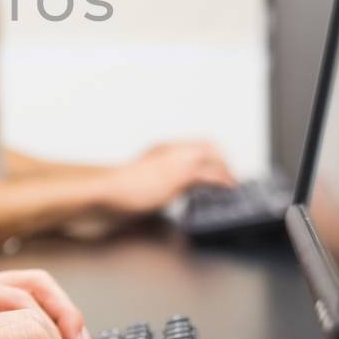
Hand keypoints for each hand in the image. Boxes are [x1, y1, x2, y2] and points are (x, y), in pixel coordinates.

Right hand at [100, 139, 237, 214]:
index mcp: (161, 150)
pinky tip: (227, 188)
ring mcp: (176, 160)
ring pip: (212, 157)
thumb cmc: (118, 189)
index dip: (210, 156)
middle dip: (221, 161)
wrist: (108, 188)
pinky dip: (222, 180)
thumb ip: (159, 181)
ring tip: (231, 183)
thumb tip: (169, 192)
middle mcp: (171, 150)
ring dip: (224, 170)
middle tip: (228, 176)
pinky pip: (210, 174)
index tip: (216, 168)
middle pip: (208, 146)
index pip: (194, 146)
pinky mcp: (180, 175)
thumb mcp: (143, 179)